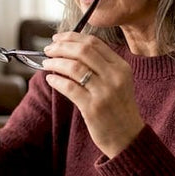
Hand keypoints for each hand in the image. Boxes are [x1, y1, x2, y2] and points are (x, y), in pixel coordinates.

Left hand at [42, 32, 144, 156]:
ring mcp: (104, 92)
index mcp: (121, 67)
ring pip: (74, 67)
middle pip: (83, 50)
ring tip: (46, 63)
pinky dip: (56, 80)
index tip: (58, 38)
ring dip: (55, 62)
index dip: (72, 37)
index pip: (94, 43)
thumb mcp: (118, 83)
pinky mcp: (93, 107)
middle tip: (48, 49)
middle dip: (61, 47)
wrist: (128, 138)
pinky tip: (50, 79)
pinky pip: (69, 87)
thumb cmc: (118, 109)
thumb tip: (69, 51)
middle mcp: (115, 76)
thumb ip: (100, 67)